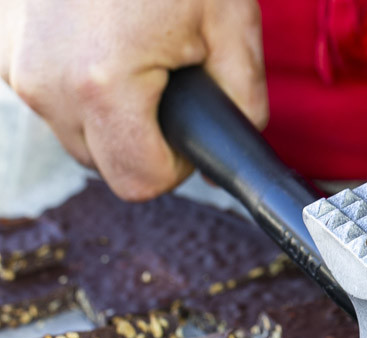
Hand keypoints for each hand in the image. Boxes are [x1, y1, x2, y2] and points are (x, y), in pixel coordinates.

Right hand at [0, 0, 267, 200]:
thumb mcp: (231, 25)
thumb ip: (240, 102)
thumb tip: (233, 143)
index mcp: (101, 85)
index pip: (140, 181)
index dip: (176, 166)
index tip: (191, 131)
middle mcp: (43, 82)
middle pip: (103, 161)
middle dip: (143, 138)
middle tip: (172, 81)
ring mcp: (12, 60)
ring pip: (74, 128)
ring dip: (111, 109)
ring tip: (139, 50)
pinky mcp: (0, 40)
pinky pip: (48, 89)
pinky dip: (78, 79)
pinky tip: (105, 35)